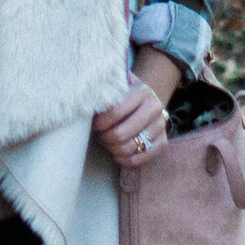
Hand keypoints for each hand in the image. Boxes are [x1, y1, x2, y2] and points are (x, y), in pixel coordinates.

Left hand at [92, 49, 179, 165]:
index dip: (99, 122)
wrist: (144, 99)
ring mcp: (160, 126)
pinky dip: (123, 159)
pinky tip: (116, 152)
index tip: (94, 122)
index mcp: (142, 91)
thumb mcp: (114, 84)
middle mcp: (155, 107)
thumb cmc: (121, 93)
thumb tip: (82, 95)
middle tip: (99, 133)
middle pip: (120, 134)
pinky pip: (139, 160)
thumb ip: (101, 87)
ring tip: (107, 141)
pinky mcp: (162, 142)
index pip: (115, 112)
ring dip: (112, 148)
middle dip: (104, 137)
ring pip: (129, 148)